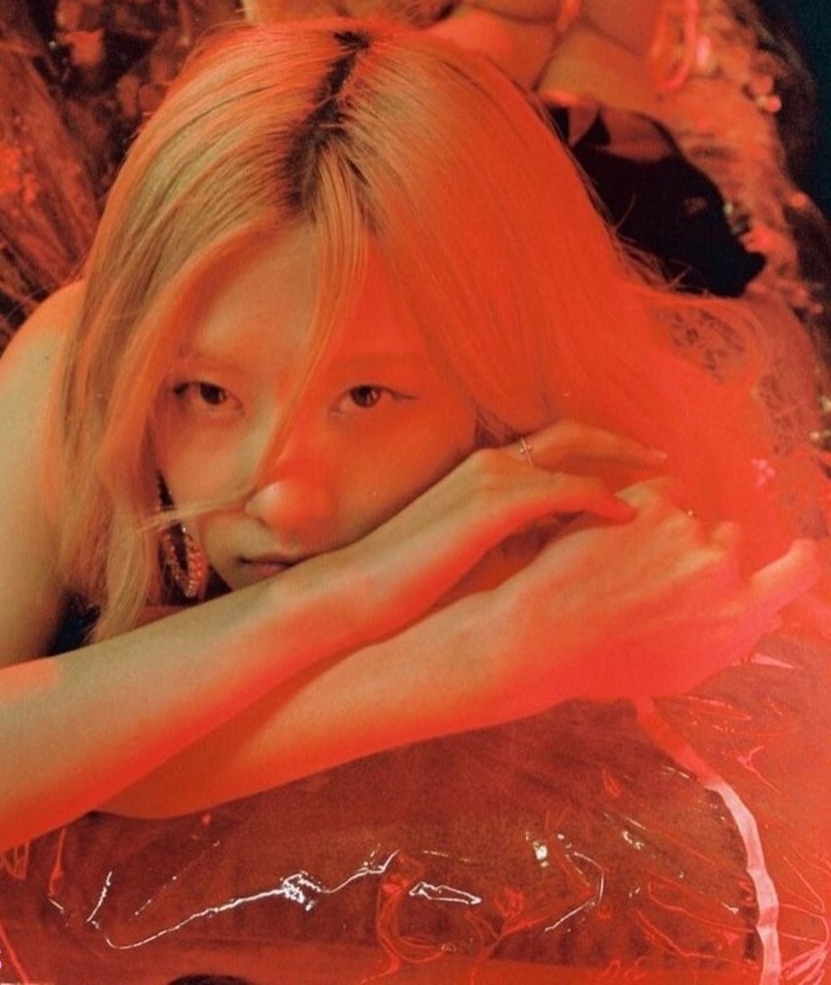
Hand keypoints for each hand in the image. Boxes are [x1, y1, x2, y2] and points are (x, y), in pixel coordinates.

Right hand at [306, 422, 654, 644]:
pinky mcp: (490, 505)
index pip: (554, 443)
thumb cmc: (411, 581)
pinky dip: (599, 497)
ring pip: (574, 457)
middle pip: (572, 433)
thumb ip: (518, 537)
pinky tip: (627, 516)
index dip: (601, 450)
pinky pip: (562, 490)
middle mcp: (490, 462)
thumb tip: (568, 545)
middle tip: (668, 462)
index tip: (641, 467)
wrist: (356, 591)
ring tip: (664, 494)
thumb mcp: (475, 551)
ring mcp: (490, 479)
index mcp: (483, 470)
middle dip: (624, 444)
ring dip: (622, 470)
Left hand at [498, 478, 822, 703]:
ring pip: (691, 515)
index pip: (798, 572)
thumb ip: (728, 637)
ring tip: (620, 559)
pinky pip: (664, 490)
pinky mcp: (651, 501)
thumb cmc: (608, 662)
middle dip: (702, 547)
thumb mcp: (683, 669)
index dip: (801, 557)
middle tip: (651, 571)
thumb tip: (765, 615)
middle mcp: (721, 571)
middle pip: (730, 538)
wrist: (547, 632)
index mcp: (738, 618)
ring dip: (667, 529)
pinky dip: (644, 504)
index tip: (800, 548)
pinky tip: (614, 530)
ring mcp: (688, 531)